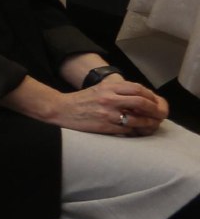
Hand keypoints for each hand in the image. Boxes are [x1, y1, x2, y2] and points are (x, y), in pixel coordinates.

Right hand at [22, 74, 165, 135]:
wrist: (60, 109)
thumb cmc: (80, 100)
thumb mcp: (98, 89)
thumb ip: (116, 91)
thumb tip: (138, 97)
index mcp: (108, 87)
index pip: (137, 88)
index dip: (150, 95)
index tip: (154, 101)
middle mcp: (109, 98)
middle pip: (140, 102)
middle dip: (154, 109)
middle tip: (159, 114)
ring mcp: (107, 113)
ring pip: (137, 117)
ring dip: (148, 122)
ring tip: (152, 124)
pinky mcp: (104, 126)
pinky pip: (127, 129)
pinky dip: (136, 130)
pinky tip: (139, 131)